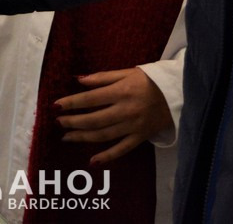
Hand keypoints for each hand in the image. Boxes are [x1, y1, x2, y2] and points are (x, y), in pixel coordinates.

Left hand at [55, 67, 173, 163]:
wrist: (176, 94)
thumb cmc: (149, 80)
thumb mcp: (127, 72)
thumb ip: (102, 77)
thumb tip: (79, 80)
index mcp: (121, 91)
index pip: (90, 99)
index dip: (71, 103)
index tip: (56, 106)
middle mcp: (125, 110)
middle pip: (94, 119)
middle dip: (73, 122)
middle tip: (58, 122)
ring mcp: (133, 126)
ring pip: (103, 135)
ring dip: (83, 137)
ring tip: (66, 137)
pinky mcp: (140, 137)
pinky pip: (122, 149)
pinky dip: (107, 157)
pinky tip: (92, 161)